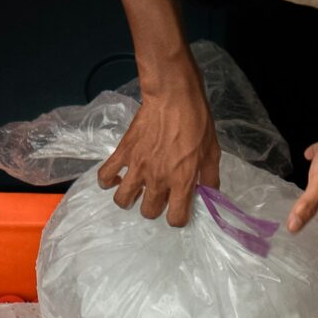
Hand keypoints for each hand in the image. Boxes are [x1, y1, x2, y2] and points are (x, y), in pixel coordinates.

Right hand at [98, 57, 219, 223]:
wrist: (173, 97)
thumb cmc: (197, 122)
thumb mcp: (212, 152)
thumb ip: (210, 178)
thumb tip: (209, 195)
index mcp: (181, 181)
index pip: (175, 219)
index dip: (178, 218)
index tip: (179, 209)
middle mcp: (157, 179)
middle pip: (148, 212)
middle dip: (154, 208)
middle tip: (158, 195)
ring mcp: (137, 167)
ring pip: (122, 200)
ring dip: (129, 200)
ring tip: (135, 191)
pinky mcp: (123, 153)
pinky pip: (105, 175)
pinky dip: (107, 181)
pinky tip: (116, 178)